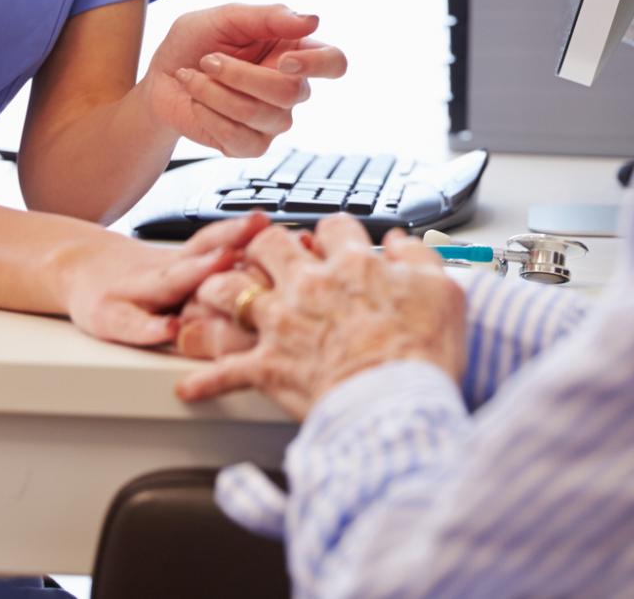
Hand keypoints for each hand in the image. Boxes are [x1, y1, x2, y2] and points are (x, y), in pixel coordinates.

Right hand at [61, 214, 267, 344]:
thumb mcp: (179, 264)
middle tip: (263, 235)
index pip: (216, 240)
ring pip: (170, 280)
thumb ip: (219, 260)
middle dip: (231, 242)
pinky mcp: (109, 317)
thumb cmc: (139, 277)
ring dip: (198, 270)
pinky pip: (131, 324)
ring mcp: (135, 292)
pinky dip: (150, 327)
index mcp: (183, 261)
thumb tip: (283, 255)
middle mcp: (163, 272)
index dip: (247, 232)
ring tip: (223, 260)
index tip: (281, 229)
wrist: (75, 268)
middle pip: (199, 253)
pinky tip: (169, 329)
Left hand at [144, 4, 348, 156]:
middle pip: (292, 92)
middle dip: (241, 75)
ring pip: (261, 114)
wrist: (161, 77)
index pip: (334, 62)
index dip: (317, 64)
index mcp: (295, 51)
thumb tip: (313, 20)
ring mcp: (273, 120)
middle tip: (209, 60)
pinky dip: (209, 116)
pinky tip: (198, 102)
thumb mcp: (225, 17)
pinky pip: (239, 138)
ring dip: (216, 92)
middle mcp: (291, 88)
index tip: (284, 60)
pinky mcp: (250, 144)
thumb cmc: (195, 42)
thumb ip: (268, 16)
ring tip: (195, 77)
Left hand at [174, 215, 466, 417]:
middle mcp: (310, 286)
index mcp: (352, 266)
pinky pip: (225, 371)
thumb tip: (402, 242)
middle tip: (264, 255)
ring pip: (231, 291)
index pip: (334, 227)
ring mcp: (284, 325)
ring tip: (211, 294)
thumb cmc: (422, 354)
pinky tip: (189, 386)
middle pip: (270, 245)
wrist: (396, 407)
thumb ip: (420, 259)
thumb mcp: (444, 292)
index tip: (334, 241)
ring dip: (218, 291)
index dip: (332, 231)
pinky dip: (205, 380)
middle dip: (264, 245)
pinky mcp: (269, 367)